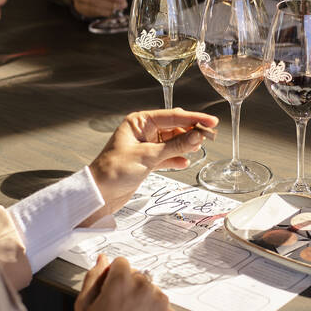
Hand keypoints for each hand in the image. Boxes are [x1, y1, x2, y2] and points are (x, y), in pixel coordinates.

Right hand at [75, 255, 177, 310]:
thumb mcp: (85, 306)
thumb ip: (93, 277)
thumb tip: (101, 259)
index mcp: (122, 281)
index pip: (121, 262)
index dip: (112, 276)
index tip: (110, 289)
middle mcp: (144, 286)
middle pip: (136, 275)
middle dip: (128, 287)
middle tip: (117, 308)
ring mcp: (160, 301)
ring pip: (150, 290)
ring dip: (141, 299)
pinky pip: (161, 306)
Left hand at [83, 108, 218, 225]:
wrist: (98, 195)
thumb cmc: (113, 172)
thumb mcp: (148, 157)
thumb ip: (175, 146)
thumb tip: (196, 136)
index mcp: (139, 122)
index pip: (173, 116)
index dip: (194, 118)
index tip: (211, 121)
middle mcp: (143, 131)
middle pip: (174, 127)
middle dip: (191, 132)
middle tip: (208, 137)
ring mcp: (146, 145)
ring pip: (173, 141)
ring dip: (185, 145)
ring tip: (196, 149)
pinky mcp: (147, 160)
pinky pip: (168, 154)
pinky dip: (176, 157)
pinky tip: (184, 161)